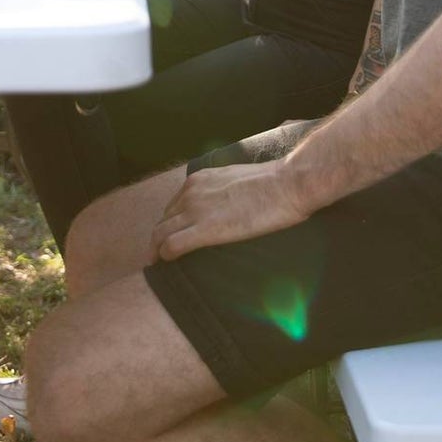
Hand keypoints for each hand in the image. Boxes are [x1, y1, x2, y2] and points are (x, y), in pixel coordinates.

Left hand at [150, 158, 312, 260]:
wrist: (285, 184)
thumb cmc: (271, 182)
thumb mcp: (235, 179)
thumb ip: (221, 190)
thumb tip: (222, 205)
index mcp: (199, 180)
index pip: (172, 206)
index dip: (168, 223)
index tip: (167, 236)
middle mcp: (191, 192)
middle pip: (163, 220)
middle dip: (157, 238)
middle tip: (155, 255)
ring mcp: (196, 210)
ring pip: (161, 233)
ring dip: (156, 249)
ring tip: (155, 263)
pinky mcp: (206, 229)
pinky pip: (173, 244)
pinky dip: (165, 255)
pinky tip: (167, 263)